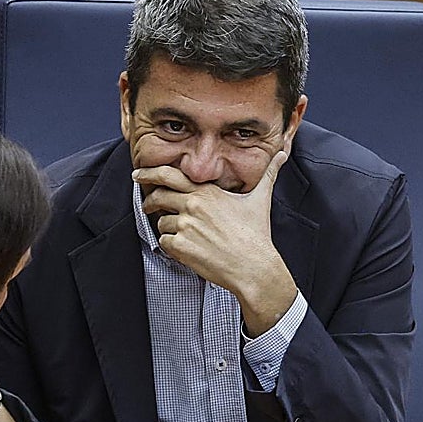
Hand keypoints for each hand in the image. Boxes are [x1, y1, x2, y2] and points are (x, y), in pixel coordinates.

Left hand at [136, 151, 297, 335]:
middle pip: (158, 196)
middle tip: (147, 204)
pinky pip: (164, 242)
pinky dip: (171, 246)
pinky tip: (187, 250)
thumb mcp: (260, 199)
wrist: (253, 267)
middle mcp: (193, 206)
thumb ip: (268, 174)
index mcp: (207, 192)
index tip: (138, 174)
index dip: (150, 173)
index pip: (170, 175)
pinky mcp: (180, 246)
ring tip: (185, 236)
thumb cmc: (256, 235)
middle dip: (149, 200)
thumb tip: (284, 154)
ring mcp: (185, 226)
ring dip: (168, 228)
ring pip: (161, 222)